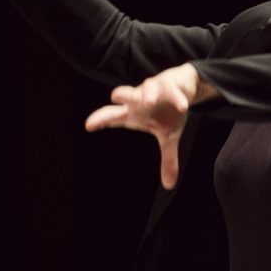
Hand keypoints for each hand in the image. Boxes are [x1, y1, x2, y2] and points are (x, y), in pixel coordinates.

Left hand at [85, 63, 205, 189]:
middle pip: (125, 97)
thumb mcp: (168, 136)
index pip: (113, 117)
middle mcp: (140, 100)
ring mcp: (154, 90)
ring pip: (146, 89)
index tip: (88, 125)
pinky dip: (177, 99)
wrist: (183, 87)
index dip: (101, 119)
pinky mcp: (170, 84)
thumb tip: (170, 186)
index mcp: (135, 114)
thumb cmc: (167, 111)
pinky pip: (172, 91)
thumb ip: (167, 159)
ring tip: (148, 101)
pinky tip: (182, 107)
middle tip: (114, 97)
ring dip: (146, 94)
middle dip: (120, 96)